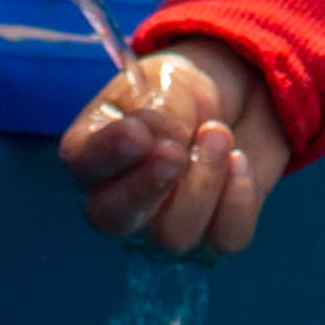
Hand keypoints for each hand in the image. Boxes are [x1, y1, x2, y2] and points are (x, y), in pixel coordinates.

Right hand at [58, 41, 286, 258]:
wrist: (241, 95)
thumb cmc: (188, 91)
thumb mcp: (169, 84)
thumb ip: (159, 112)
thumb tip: (157, 143)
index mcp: (95, 151)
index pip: (82, 164)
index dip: (107, 154)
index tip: (137, 134)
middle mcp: (120, 200)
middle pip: (114, 220)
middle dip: (148, 186)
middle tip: (177, 152)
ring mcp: (164, 228)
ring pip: (173, 237)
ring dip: (204, 181)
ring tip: (219, 134)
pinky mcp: (212, 238)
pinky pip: (224, 240)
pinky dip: (238, 198)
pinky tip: (239, 161)